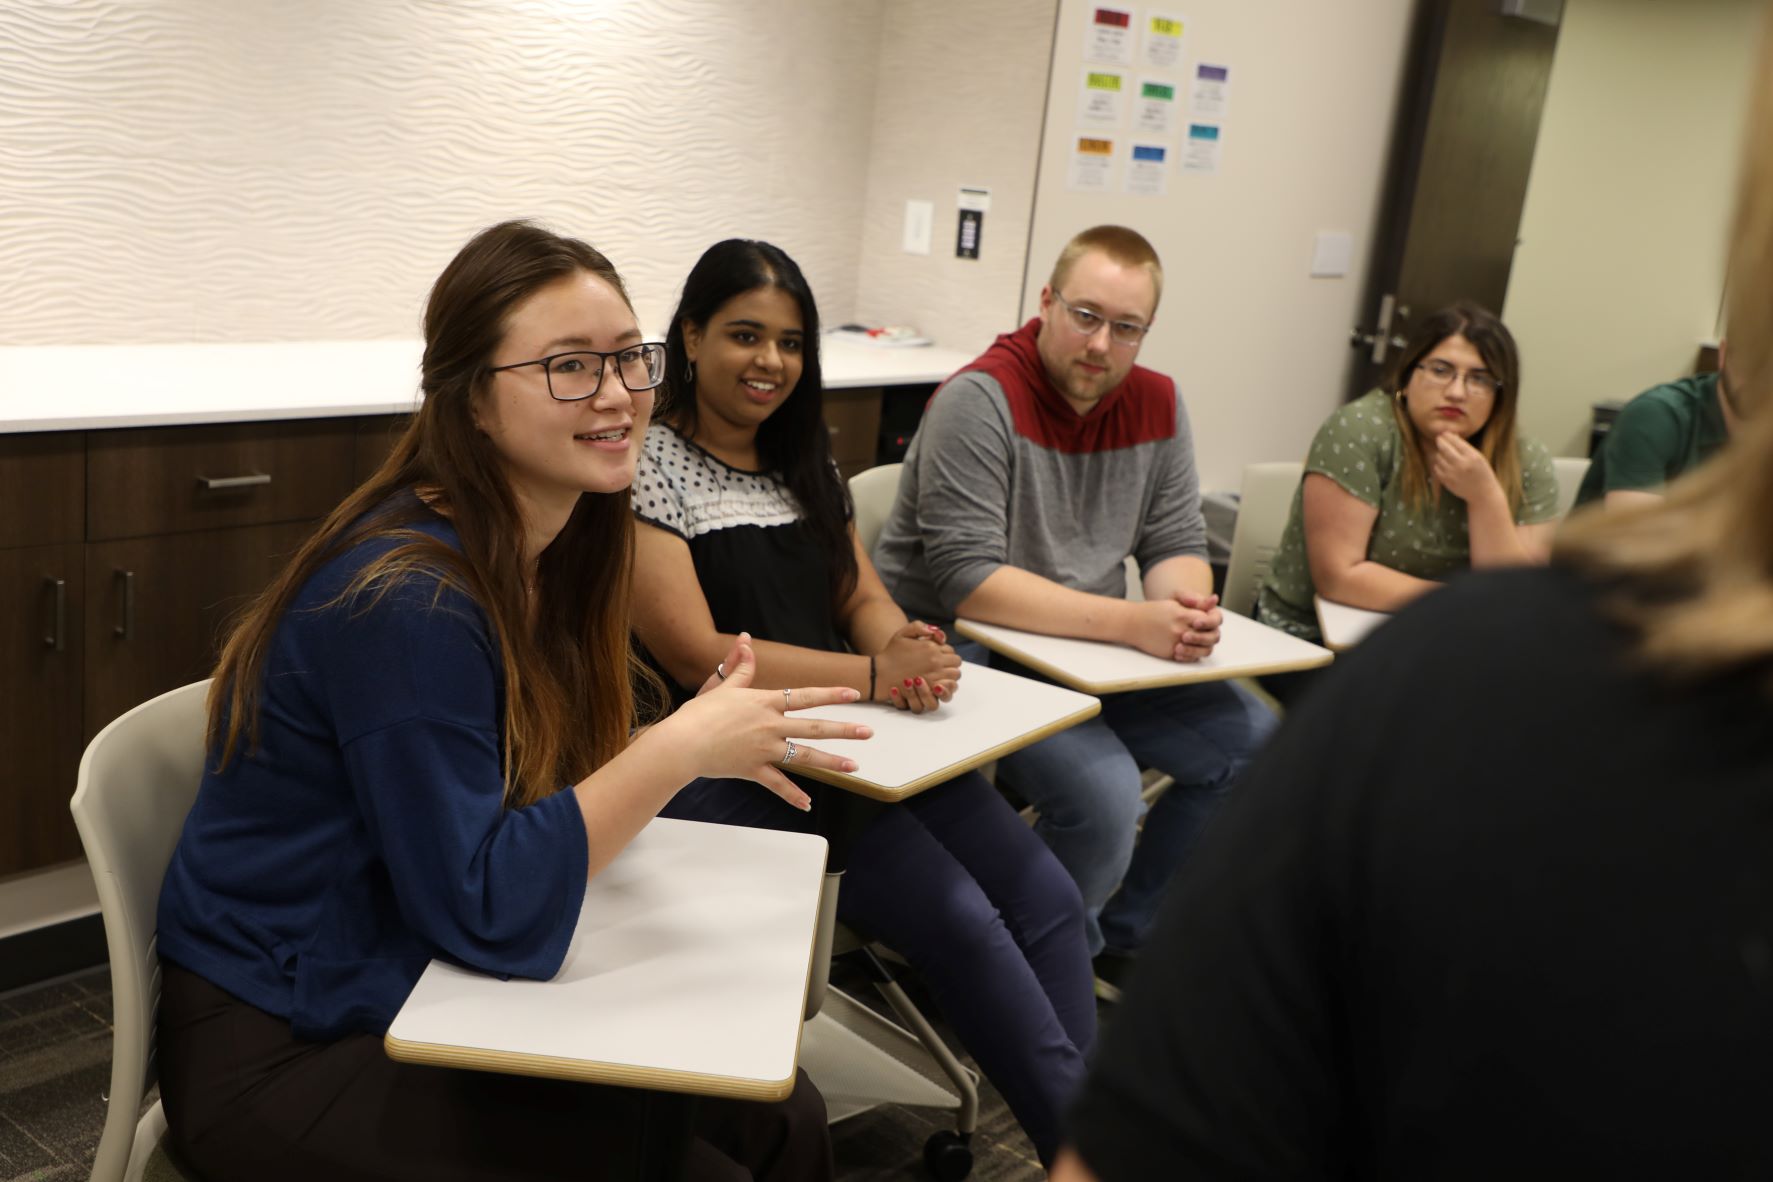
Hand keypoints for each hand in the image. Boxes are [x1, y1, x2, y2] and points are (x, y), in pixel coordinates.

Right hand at [669, 635, 871, 808]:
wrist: (682, 743)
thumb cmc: (698, 713)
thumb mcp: (719, 685)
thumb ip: (738, 665)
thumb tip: (746, 640)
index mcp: (764, 702)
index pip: (804, 696)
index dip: (830, 694)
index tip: (853, 694)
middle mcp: (770, 725)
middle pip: (814, 727)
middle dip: (844, 730)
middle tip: (868, 732)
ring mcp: (764, 749)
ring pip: (804, 756)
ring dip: (831, 762)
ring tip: (854, 766)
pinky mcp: (753, 770)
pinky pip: (777, 785)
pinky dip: (792, 795)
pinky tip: (807, 804)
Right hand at [874, 621, 962, 713]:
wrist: (880, 673)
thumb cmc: (891, 653)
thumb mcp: (903, 633)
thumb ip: (920, 627)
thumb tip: (938, 632)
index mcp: (931, 647)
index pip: (951, 651)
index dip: (945, 654)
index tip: (936, 657)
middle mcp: (935, 660)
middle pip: (956, 663)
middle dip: (950, 664)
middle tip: (939, 667)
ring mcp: (934, 675)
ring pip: (955, 675)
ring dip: (949, 675)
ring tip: (939, 676)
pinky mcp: (930, 688)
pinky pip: (948, 688)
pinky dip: (946, 686)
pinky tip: (938, 685)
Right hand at [1121, 594, 1221, 661]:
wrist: (1132, 624)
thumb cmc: (1154, 611)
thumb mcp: (1174, 600)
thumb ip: (1196, 601)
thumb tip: (1213, 601)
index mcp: (1183, 615)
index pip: (1211, 620)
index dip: (1213, 620)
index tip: (1209, 619)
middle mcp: (1181, 630)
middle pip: (1211, 637)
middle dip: (1212, 634)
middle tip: (1207, 631)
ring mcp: (1176, 644)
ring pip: (1204, 651)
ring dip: (1205, 646)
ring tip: (1198, 641)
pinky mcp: (1171, 654)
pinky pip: (1191, 658)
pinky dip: (1193, 654)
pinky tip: (1188, 647)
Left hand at [1171, 591, 1221, 660]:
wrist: (1155, 616)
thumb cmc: (1170, 604)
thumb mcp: (1178, 597)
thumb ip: (1194, 598)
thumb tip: (1214, 599)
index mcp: (1209, 615)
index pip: (1217, 620)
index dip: (1208, 622)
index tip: (1195, 622)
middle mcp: (1209, 629)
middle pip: (1214, 637)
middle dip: (1200, 638)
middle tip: (1184, 636)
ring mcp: (1202, 642)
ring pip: (1206, 650)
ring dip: (1194, 650)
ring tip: (1178, 648)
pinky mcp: (1194, 651)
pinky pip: (1195, 658)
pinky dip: (1187, 658)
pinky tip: (1176, 655)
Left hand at [1431, 433, 1501, 504]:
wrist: (1483, 494)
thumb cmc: (1482, 473)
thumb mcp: (1479, 458)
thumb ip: (1465, 447)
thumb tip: (1452, 435)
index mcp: (1472, 457)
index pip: (1456, 442)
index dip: (1448, 436)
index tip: (1445, 433)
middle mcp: (1462, 465)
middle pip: (1445, 448)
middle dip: (1440, 441)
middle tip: (1439, 438)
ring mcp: (1452, 474)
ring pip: (1439, 458)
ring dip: (1440, 453)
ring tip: (1444, 453)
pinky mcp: (1446, 481)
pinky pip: (1437, 468)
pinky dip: (1438, 464)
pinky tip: (1444, 463)